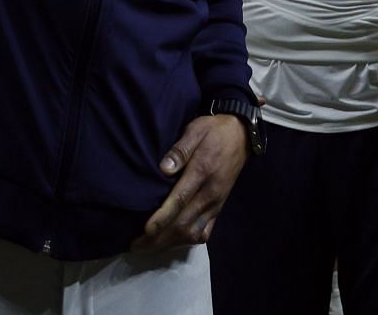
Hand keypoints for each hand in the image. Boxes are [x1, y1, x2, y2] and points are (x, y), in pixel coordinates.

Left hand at [134, 113, 247, 250]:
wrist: (241, 136)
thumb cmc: (213, 131)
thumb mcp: (195, 130)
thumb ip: (180, 149)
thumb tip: (164, 168)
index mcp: (202, 173)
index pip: (180, 201)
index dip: (162, 218)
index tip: (145, 230)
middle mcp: (210, 194)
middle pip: (183, 223)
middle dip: (159, 238)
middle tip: (136, 246)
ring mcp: (216, 204)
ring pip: (193, 232)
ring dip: (170, 243)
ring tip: (149, 247)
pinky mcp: (219, 208)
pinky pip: (205, 232)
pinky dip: (187, 241)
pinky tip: (173, 242)